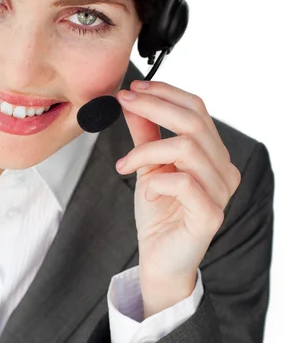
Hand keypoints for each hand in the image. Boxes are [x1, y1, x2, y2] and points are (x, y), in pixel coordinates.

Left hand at [115, 80, 241, 299]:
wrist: (159, 257)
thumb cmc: (158, 210)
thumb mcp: (147, 163)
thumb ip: (144, 133)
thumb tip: (130, 100)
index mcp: (212, 152)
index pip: (196, 108)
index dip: (165, 92)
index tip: (133, 89)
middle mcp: (222, 169)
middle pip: (193, 121)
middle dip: (154, 106)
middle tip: (124, 103)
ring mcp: (220, 192)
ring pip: (186, 147)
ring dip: (147, 149)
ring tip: (126, 164)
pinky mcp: (210, 215)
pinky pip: (184, 182)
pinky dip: (156, 180)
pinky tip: (145, 190)